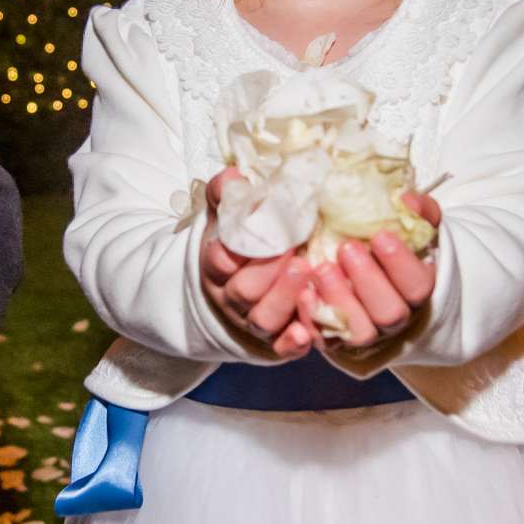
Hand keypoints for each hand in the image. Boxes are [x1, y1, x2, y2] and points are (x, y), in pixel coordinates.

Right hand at [198, 171, 313, 360]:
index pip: (217, 262)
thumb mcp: (225, 216)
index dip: (232, 251)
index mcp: (216, 268)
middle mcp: (232, 299)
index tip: (257, 232)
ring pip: (263, 321)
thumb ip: (226, 194)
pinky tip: (306, 334)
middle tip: (292, 249)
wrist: (235, 287)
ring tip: (307, 272)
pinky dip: (292, 344)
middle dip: (266, 272)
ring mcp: (253, 322)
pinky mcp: (277, 340)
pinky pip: (282, 348)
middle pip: (243, 292)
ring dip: (284, 298)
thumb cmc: (237, 245)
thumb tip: (234, 175)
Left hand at [304, 191, 440, 348]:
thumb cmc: (391, 247)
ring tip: (322, 268)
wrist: (368, 273)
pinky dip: (313, 317)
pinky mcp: (335, 338)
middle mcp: (394, 317)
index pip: (418, 286)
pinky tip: (304, 293)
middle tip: (346, 248)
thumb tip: (407, 201)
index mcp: (415, 289)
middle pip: (390, 313)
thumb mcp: (410, 226)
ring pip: (359, 332)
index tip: (381, 236)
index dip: (401, 264)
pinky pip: (325, 337)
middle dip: (368, 281)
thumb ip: (418, 211)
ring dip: (340, 299)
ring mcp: (366, 332)